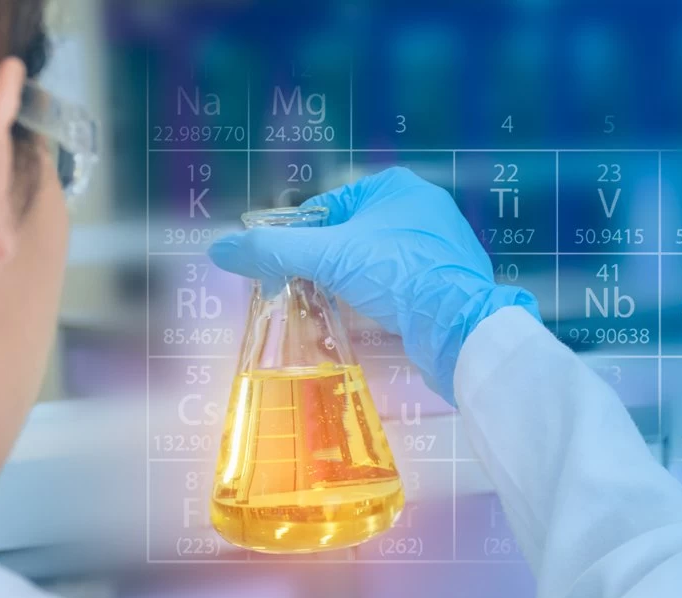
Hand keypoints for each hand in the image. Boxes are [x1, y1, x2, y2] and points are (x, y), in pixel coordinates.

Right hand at [208, 167, 539, 402]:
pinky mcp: (452, 279)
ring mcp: (442, 244)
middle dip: (330, 263)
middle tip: (311, 291)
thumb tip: (219, 248)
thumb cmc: (398, 276)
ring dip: (357, 283)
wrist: (462, 327)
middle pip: (353, 234)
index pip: (329, 207)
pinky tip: (377, 319)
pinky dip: (386, 299)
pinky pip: (404, 283)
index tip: (288, 270)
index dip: (303, 239)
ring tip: (340, 308)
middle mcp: (423, 207)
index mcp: (396, 186)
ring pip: (379, 261)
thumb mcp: (327, 258)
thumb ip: (271, 252)